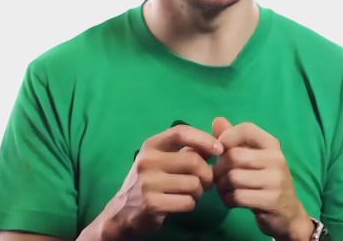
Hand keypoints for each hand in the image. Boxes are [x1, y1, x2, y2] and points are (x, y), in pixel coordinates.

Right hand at [90, 125, 222, 239]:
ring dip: (200, 191)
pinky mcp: (151, 204)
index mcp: (152, 144)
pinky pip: (188, 202)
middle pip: (193, 161)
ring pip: (193, 184)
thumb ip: (188, 149)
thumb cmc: (151, 179)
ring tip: (192, 192)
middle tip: (206, 181)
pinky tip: (182, 203)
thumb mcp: (163, 158)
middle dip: (207, 173)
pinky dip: (191, 204)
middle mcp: (148, 160)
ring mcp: (148, 182)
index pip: (180, 132)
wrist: (123, 210)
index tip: (219, 149)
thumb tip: (217, 142)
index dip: (203, 138)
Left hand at [212, 117, 312, 240]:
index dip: (227, 136)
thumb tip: (217, 120)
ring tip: (223, 189)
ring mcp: (276, 180)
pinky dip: (227, 199)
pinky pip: (238, 196)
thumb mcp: (253, 157)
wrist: (288, 213)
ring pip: (234, 177)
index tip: (218, 150)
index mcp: (272, 144)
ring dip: (221, 186)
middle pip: (234, 156)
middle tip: (217, 176)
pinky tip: (230, 200)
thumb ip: (235, 139)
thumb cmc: (265, 180)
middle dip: (219, 168)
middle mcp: (276, 158)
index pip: (247, 129)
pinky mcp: (272, 201)